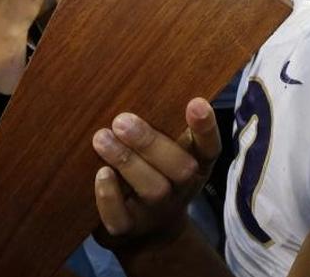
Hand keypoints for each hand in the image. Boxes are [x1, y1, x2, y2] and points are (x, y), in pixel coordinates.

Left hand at [91, 98, 220, 245]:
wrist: (146, 233)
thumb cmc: (155, 172)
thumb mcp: (168, 152)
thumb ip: (162, 125)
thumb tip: (139, 77)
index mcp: (196, 165)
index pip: (209, 148)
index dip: (206, 128)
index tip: (196, 102)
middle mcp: (182, 189)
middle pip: (180, 169)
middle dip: (151, 143)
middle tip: (122, 120)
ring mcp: (156, 211)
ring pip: (152, 189)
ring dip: (128, 162)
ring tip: (102, 138)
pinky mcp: (128, 230)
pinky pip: (121, 218)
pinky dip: (110, 196)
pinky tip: (100, 174)